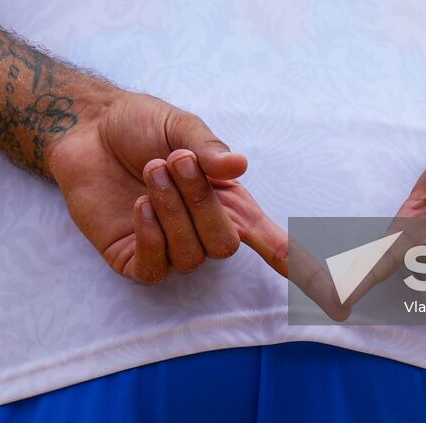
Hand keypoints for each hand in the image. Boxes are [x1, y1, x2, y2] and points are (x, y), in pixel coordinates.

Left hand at [43, 90, 287, 283]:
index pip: (271, 243)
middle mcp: (203, 229)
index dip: (302, 270)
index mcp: (228, 201)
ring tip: (150, 169)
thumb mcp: (180, 125)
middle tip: (173, 159)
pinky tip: (140, 205)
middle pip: (225, 246)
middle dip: (201, 203)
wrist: (87, 127)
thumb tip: (237, 167)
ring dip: (171, 209)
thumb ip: (209, 147)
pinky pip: (155, 268)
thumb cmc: (140, 126)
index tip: (338, 300)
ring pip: (190, 255)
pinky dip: (151, 236)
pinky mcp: (132, 257)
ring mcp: (168, 247)